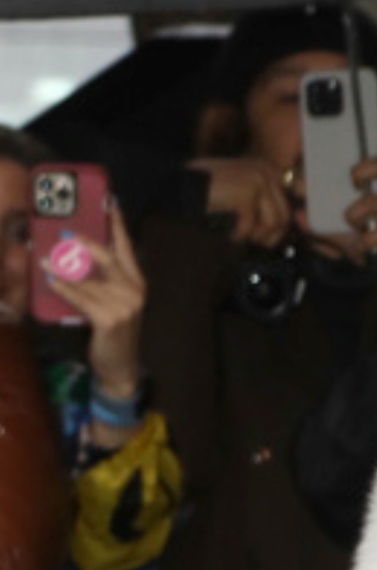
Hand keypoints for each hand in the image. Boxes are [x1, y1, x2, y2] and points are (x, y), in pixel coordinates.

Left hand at [44, 204, 145, 399]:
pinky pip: (81, 298)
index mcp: (136, 283)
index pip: (127, 249)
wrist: (120, 365)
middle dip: (88, 244)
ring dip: (65, 269)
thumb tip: (73, 257)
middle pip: (110, 259)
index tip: (110, 203)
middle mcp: (134, 292)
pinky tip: (51, 280)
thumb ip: (101, 281)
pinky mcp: (110, 320)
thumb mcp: (114, 303)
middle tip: (68, 232)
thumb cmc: (113, 332)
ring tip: (46, 259)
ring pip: (89, 280)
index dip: (118, 226)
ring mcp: (124, 306)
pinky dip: (64, 288)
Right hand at [189, 157, 291, 247]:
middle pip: (284, 214)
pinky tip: (230, 234)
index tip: (271, 237)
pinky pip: (253, 224)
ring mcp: (260, 180)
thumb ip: (262, 201)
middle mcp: (267, 171)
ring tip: (242, 238)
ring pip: (274, 222)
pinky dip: (240, 234)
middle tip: (257, 243)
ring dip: (258, 235)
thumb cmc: (206, 189)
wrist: (180, 183)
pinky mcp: (248, 192)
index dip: (281, 225)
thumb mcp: (240, 191)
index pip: (287, 202)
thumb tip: (280, 226)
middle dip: (272, 234)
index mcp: (267, 169)